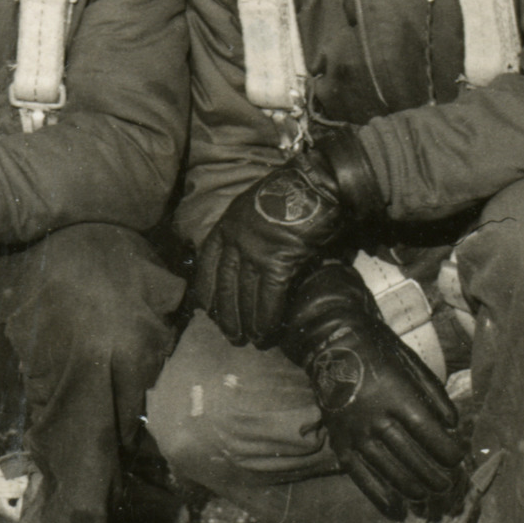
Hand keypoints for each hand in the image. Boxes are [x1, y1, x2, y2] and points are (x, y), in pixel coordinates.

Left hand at [190, 150, 351, 349]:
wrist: (316, 182)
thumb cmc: (293, 193)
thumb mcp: (257, 207)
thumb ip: (250, 234)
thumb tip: (255, 261)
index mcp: (227, 224)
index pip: (207, 263)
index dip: (207, 289)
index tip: (208, 309)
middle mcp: (236, 239)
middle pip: (224, 284)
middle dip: (226, 314)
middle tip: (230, 335)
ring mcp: (255, 250)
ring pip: (245, 294)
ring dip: (247, 321)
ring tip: (250, 340)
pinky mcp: (279, 259)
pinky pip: (270, 296)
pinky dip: (268, 317)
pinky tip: (268, 332)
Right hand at [287, 267, 465, 519]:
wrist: (331, 343)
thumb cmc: (379, 352)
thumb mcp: (412, 365)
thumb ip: (434, 395)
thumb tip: (453, 426)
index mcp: (398, 398)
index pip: (431, 436)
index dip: (449, 454)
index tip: (457, 460)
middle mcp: (376, 419)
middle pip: (412, 459)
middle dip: (436, 477)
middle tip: (448, 486)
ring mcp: (356, 433)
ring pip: (389, 471)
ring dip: (413, 488)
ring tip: (428, 495)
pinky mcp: (340, 442)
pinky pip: (360, 476)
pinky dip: (379, 495)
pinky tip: (396, 507)